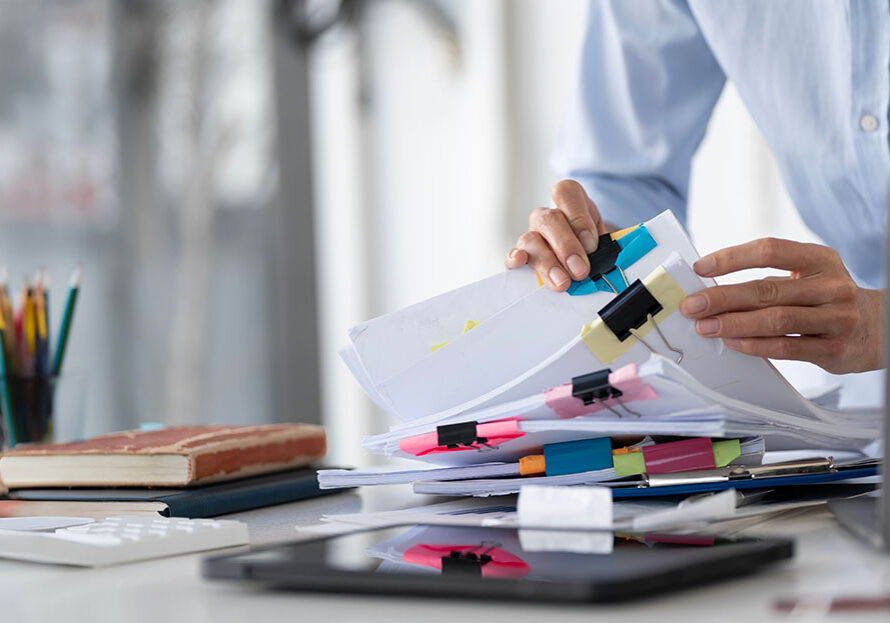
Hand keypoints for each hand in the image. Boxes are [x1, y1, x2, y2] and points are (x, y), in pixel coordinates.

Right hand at [505, 180, 609, 290]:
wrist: (583, 266)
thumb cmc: (593, 250)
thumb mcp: (604, 241)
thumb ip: (605, 245)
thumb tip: (608, 258)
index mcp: (569, 203)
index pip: (566, 192)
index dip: (578, 218)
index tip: (591, 245)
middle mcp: (547, 217)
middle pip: (549, 219)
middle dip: (566, 246)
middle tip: (580, 270)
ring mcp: (531, 236)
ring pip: (531, 239)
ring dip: (547, 262)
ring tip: (562, 283)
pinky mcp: (519, 257)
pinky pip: (512, 255)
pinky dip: (514, 258)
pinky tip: (519, 262)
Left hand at [680, 237, 883, 373]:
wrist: (879, 329)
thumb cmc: (827, 300)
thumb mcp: (808, 277)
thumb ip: (768, 279)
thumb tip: (712, 288)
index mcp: (820, 260)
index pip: (770, 250)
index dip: (731, 258)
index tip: (701, 267)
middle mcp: (831, 286)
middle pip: (767, 288)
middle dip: (722, 297)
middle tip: (692, 305)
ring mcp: (836, 319)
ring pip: (776, 320)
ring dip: (734, 323)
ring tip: (705, 326)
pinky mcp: (834, 350)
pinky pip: (787, 348)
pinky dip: (755, 345)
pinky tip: (732, 342)